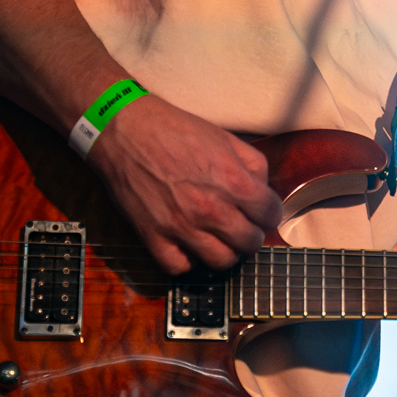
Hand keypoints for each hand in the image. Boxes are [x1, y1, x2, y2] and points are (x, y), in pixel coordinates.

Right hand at [84, 94, 283, 274]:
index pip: (271, 214)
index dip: (270, 212)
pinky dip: (186, 259)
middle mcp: (211, 209)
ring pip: (221, 261)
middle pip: (250, 243)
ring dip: (224, 250)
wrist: (125, 129)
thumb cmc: (174, 129)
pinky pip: (180, 267)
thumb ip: (253, 164)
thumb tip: (263, 189)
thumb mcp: (225, 138)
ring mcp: (182, 227)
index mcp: (233, 182)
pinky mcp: (154, 237)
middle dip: (251, 233)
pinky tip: (187, 243)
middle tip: (242, 224)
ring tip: (217, 237)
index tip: (263, 211)